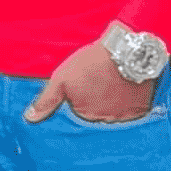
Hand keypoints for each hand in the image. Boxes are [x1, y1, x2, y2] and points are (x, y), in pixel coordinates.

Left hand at [24, 35, 156, 123]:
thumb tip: (29, 119)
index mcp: (84, 115)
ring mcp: (123, 116)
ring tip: (113, 83)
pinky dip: (129, 102)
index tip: (86, 88)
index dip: (81, 102)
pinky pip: (133, 112)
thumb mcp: (63, 77)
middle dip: (97, 104)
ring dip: (113, 103)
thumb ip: (47, 99)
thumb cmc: (92, 62)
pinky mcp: (141, 109)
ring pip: (115, 114)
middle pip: (98, 117)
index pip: (80, 116)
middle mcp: (104, 121)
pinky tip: (126, 87)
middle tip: (99, 83)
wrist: (127, 49)